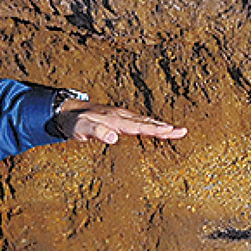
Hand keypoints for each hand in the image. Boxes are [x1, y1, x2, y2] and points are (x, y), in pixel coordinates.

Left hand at [55, 101, 186, 144]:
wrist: (66, 112)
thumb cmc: (74, 123)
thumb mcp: (81, 129)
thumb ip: (96, 132)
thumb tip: (113, 138)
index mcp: (115, 120)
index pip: (138, 126)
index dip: (154, 129)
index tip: (170, 131)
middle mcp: (121, 116)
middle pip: (147, 122)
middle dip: (165, 128)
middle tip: (183, 131)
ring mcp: (121, 117)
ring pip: (145, 121)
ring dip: (161, 126)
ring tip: (177, 131)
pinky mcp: (119, 120)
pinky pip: (139, 123)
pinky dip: (151, 126)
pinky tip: (158, 130)